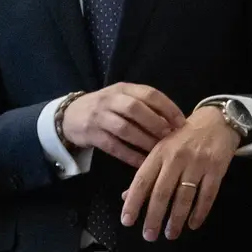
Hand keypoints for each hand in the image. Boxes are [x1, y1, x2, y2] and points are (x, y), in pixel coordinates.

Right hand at [59, 84, 187, 167]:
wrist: (70, 116)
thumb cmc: (106, 108)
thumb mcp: (122, 98)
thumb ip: (144, 105)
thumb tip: (175, 123)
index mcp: (123, 89)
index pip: (149, 94)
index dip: (167, 108)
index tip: (181, 123)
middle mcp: (110, 100)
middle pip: (135, 109)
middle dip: (156, 123)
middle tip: (170, 136)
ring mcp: (99, 117)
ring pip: (124, 128)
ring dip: (144, 140)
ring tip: (159, 151)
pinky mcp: (91, 135)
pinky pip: (114, 146)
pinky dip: (130, 155)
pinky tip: (143, 162)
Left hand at [120, 106, 240, 240]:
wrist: (217, 120)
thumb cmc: (183, 137)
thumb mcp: (161, 149)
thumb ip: (146, 172)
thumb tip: (126, 197)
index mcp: (158, 153)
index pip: (142, 181)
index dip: (133, 202)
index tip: (127, 221)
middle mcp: (176, 158)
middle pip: (162, 192)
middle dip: (154, 216)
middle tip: (149, 236)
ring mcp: (197, 163)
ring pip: (184, 196)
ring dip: (176, 218)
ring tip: (170, 234)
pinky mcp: (217, 169)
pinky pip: (208, 195)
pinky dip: (200, 212)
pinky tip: (193, 224)